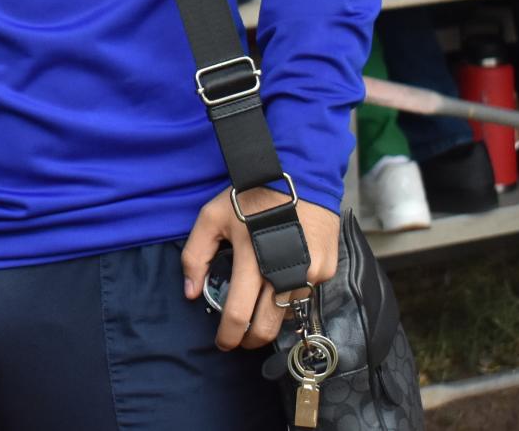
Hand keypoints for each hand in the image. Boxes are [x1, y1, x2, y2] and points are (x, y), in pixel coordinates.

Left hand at [180, 186, 339, 351]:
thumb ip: (195, 255)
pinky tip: (280, 282)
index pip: (238, 314)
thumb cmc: (250, 195)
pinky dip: (291, 295)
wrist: (299, 175)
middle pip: (267, 326)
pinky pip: (306, 294)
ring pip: (288, 313)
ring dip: (271, 317)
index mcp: (252, 260)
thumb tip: (190, 293)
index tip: (222, 343)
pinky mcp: (327, 269)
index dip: (228, 335)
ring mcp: (310, 272)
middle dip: (250, 339)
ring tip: (257, 310)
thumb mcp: (211, 217)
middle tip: (239, 339)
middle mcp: (284, 272)